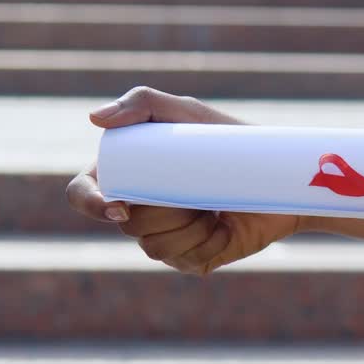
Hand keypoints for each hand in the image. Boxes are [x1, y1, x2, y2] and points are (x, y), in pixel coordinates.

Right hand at [66, 86, 300, 274]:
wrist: (280, 178)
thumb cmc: (230, 139)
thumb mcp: (189, 114)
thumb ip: (144, 102)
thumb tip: (95, 119)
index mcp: (126, 177)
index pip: (84, 195)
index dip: (91, 204)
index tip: (121, 206)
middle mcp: (139, 211)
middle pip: (125, 224)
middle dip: (160, 211)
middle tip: (198, 193)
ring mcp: (165, 237)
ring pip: (153, 246)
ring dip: (186, 228)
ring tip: (214, 205)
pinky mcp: (193, 258)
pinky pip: (185, 260)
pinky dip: (208, 244)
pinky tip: (225, 227)